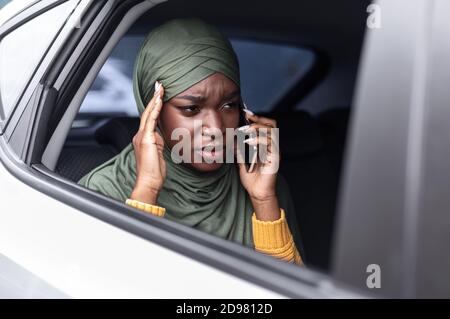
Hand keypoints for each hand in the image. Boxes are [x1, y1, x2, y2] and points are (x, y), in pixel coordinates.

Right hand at [130, 81, 165, 204]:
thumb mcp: (158, 154)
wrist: (149, 182)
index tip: (159, 94)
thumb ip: (159, 143)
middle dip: (154, 97)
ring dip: (155, 99)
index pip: (149, 117)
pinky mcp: (146, 139)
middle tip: (159, 84)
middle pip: (148, 112)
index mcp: (144, 138)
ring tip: (160, 88)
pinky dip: (155, 109)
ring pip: (149, 113)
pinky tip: (159, 100)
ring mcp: (142, 137)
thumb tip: (162, 137)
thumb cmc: (154, 172)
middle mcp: (140, 135)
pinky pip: (151, 120)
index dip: (154, 105)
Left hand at [236, 111, 280, 220]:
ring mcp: (275, 152)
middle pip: (272, 125)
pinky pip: (270, 144)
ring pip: (271, 132)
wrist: (257, 193)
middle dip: (259, 119)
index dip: (257, 118)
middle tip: (248, 118)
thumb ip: (239, 151)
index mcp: (266, 145)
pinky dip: (259, 140)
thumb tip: (233, 141)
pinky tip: (248, 142)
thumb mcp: (242, 162)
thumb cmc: (252, 180)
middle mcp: (272, 147)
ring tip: (247, 130)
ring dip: (258, 128)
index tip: (246, 114)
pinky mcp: (275, 159)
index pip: (266, 126)